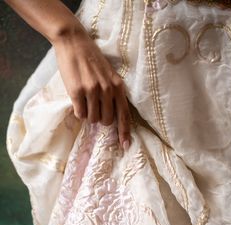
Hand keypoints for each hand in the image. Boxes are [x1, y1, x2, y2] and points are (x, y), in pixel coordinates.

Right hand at [52, 24, 131, 150]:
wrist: (74, 42)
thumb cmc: (92, 59)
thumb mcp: (109, 74)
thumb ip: (113, 93)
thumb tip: (111, 117)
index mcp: (118, 86)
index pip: (124, 114)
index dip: (125, 132)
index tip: (126, 145)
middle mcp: (107, 90)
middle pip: (106, 121)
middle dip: (100, 119)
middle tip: (93, 107)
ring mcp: (92, 91)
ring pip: (92, 119)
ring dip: (88, 114)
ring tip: (84, 99)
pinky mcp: (77, 92)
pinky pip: (80, 114)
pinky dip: (78, 111)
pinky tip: (77, 98)